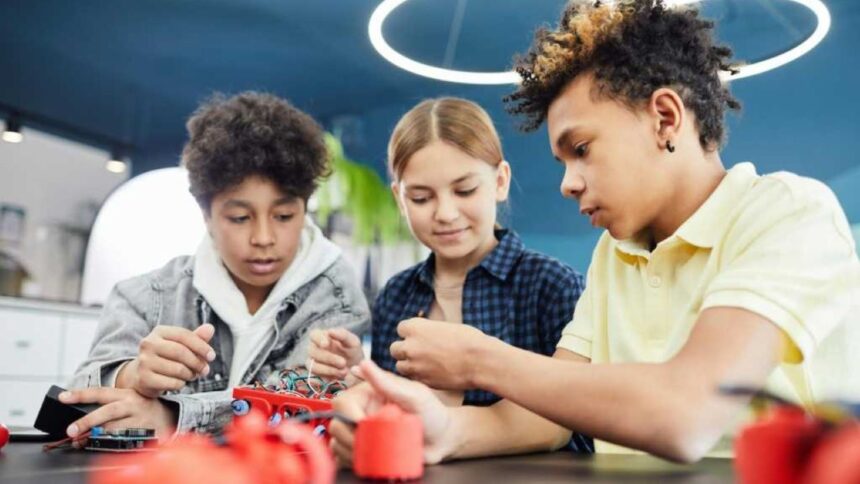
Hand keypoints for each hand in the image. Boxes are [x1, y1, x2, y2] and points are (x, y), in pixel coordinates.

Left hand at [59, 387, 176, 442]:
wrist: (168, 416)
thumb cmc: (139, 408)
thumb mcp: (125, 400)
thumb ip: (105, 405)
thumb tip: (77, 418)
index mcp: (125, 394)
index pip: (99, 392)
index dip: (80, 394)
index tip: (63, 397)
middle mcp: (132, 405)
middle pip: (107, 412)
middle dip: (87, 421)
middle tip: (71, 430)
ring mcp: (139, 420)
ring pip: (114, 430)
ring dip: (95, 438)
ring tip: (82, 442)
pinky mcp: (144, 434)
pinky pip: (123, 442)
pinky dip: (109, 446)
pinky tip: (101, 446)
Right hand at [117, 324, 215, 397]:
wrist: (142, 376)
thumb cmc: (166, 357)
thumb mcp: (181, 345)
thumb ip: (196, 337)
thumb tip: (210, 328)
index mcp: (159, 331)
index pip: (184, 335)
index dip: (201, 346)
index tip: (212, 356)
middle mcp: (149, 344)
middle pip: (181, 352)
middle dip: (197, 362)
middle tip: (205, 370)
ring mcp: (144, 361)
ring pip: (178, 369)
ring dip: (190, 374)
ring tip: (191, 375)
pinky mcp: (144, 379)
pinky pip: (172, 383)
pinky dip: (181, 384)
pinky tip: (180, 382)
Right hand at [307, 328, 363, 379]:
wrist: (356, 369)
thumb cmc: (352, 351)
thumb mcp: (352, 342)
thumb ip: (343, 335)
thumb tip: (330, 331)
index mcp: (321, 337)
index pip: (314, 335)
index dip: (318, 339)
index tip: (326, 344)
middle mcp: (314, 349)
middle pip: (313, 352)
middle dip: (328, 358)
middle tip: (343, 363)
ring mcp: (312, 363)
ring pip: (313, 366)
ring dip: (329, 370)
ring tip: (344, 372)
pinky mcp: (315, 376)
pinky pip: (316, 377)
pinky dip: (328, 377)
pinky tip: (339, 377)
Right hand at [329, 360, 454, 465]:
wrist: (443, 439)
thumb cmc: (432, 413)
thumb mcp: (413, 395)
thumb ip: (387, 382)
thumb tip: (363, 363)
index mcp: (368, 395)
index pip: (343, 402)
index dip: (348, 414)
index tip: (363, 423)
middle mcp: (361, 413)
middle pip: (337, 424)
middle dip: (348, 437)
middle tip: (370, 444)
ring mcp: (362, 433)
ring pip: (338, 442)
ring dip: (350, 452)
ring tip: (373, 453)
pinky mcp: (365, 451)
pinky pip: (345, 458)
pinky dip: (350, 462)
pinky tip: (366, 461)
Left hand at [390, 318, 495, 389]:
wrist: (480, 361)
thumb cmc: (468, 340)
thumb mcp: (445, 327)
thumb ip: (428, 332)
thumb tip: (422, 335)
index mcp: (416, 327)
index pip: (401, 328)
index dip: (410, 333)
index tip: (419, 337)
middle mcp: (410, 346)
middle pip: (394, 348)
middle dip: (404, 350)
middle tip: (418, 352)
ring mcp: (414, 365)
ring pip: (400, 366)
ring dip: (409, 365)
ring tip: (424, 364)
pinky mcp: (422, 381)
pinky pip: (412, 378)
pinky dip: (418, 376)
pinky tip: (432, 373)